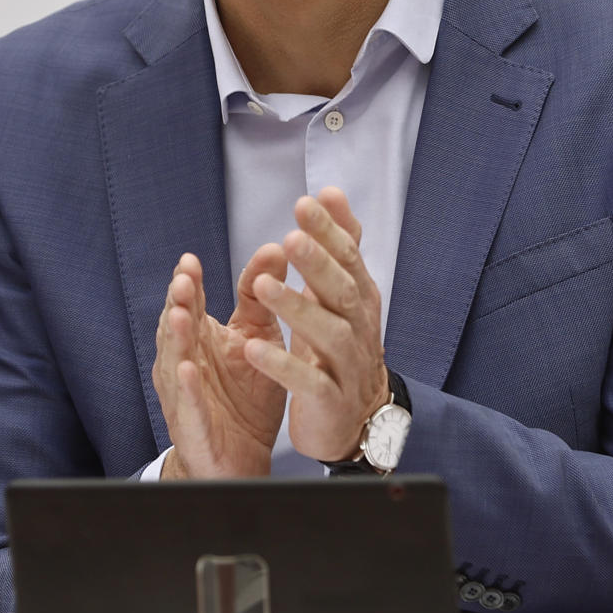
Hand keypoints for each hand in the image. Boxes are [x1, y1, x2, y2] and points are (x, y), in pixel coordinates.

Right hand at [152, 248, 287, 477]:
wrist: (245, 458)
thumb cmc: (245, 396)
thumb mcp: (257, 338)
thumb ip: (259, 296)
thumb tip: (274, 248)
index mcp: (199, 338)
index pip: (188, 304)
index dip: (187, 283)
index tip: (189, 260)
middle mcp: (184, 361)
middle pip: (176, 327)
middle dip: (177, 304)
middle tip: (182, 280)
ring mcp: (184, 394)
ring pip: (174, 361)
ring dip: (176, 338)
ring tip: (181, 315)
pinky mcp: (193, 426)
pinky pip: (188, 404)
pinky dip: (186, 387)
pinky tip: (187, 370)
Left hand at [243, 187, 389, 462]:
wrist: (357, 420)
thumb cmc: (340, 347)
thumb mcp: (340, 294)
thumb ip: (337, 245)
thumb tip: (331, 192)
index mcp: (359, 298)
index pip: (348, 258)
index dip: (329, 232)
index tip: (304, 203)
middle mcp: (359, 328)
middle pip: (343, 291)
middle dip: (318, 263)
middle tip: (291, 237)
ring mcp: (347, 365)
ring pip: (328, 333)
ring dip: (296, 309)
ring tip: (263, 287)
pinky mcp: (330, 400)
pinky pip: (308, 382)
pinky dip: (282, 367)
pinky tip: (253, 350)